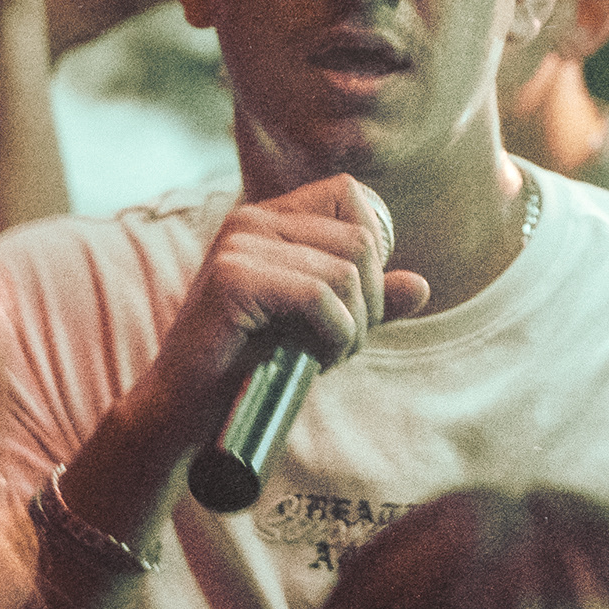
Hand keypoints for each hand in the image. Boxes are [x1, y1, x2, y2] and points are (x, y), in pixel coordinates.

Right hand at [144, 175, 430, 449]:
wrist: (187, 414)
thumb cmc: (253, 369)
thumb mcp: (322, 328)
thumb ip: (366, 302)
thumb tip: (421, 286)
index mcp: (270, 219)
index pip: (352, 195)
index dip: (373, 251)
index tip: (354, 305)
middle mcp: (252, 219)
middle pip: (360, 239)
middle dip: (370, 303)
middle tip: (341, 344)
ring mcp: (239, 245)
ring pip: (346, 271)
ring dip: (352, 328)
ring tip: (323, 356)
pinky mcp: (231, 280)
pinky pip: (318, 296)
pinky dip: (333, 336)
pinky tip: (314, 360)